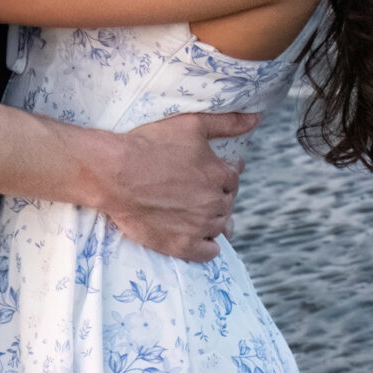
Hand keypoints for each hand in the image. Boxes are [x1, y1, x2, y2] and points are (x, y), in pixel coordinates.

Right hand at [96, 111, 258, 260]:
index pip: (233, 178)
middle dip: (218, 197)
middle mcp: (215, 203)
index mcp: (220, 175)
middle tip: (199, 191)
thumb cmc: (151, 144)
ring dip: (214, 220)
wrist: (115, 173)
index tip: (213, 172)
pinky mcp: (181, 245)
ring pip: (219, 227)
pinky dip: (207, 247)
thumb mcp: (192, 124)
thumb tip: (256, 118)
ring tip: (199, 214)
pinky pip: (207, 253)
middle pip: (227, 203)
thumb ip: (228, 122)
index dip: (223, 174)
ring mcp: (199, 226)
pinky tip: (199, 238)